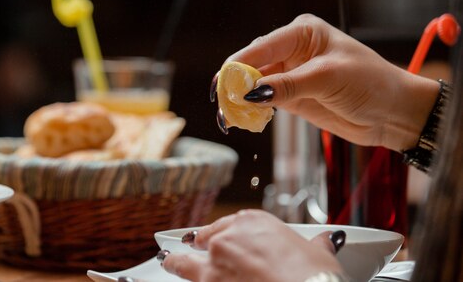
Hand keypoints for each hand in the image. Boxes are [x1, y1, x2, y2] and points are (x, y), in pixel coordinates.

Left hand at [161, 209, 343, 281]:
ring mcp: (215, 261)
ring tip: (168, 261)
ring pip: (184, 260)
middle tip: (190, 247)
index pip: (228, 225)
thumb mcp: (318, 253)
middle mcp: (229, 237)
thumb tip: (328, 240)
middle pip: (203, 239)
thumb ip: (316, 245)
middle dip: (196, 245)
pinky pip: (186, 277)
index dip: (221, 235)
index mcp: (252, 221)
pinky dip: (180, 277)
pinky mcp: (207, 281)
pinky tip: (175, 276)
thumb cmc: (311, 274)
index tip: (219, 239)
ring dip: (175, 261)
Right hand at [225, 14, 439, 150]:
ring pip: (253, 85)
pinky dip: (251, 110)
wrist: (394, 113)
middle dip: (234, 84)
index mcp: (301, 33)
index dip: (237, 66)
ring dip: (240, 100)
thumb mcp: (328, 79)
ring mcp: (290, 74)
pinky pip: (264, 101)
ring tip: (227, 117)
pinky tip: (242, 119)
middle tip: (222, 105)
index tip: (222, 86)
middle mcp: (292, 50)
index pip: (260, 48)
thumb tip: (251, 94)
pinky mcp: (292, 96)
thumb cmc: (371, 83)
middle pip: (251, 65)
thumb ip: (288, 85)